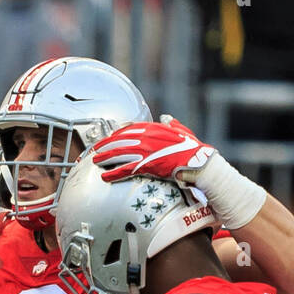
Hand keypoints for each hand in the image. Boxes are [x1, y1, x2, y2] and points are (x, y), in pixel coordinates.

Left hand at [92, 115, 213, 184]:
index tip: (108, 139)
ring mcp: (146, 150)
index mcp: (154, 128)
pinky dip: (114, 173)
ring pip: (120, 153)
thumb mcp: (182, 131)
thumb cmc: (192, 149)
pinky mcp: (147, 165)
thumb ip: (172, 124)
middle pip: (120, 140)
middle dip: (106, 145)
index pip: (129, 129)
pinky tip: (105, 176)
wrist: (198, 162)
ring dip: (106, 157)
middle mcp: (147, 137)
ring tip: (96, 161)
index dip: (116, 135)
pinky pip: (126, 169)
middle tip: (95, 150)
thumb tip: (167, 117)